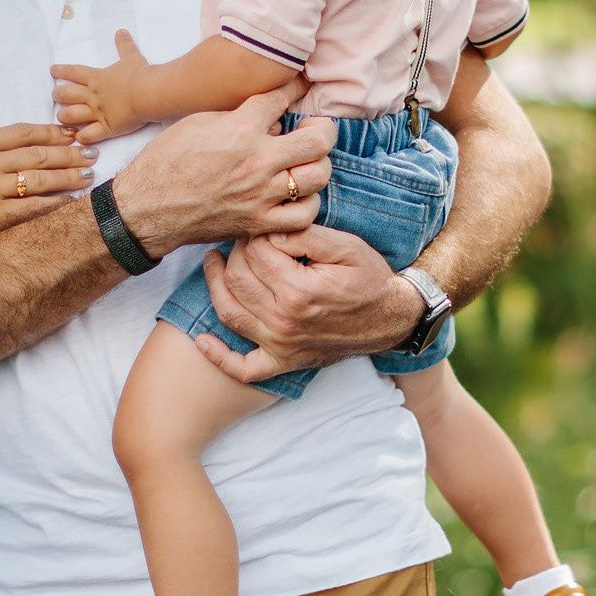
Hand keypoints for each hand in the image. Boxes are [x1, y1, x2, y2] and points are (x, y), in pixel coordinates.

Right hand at [0, 114, 90, 261]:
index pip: (22, 132)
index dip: (51, 131)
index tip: (71, 132)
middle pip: (38, 154)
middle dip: (70, 152)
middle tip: (92, 152)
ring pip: (40, 179)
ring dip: (69, 176)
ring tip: (89, 175)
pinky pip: (31, 208)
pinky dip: (53, 204)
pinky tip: (70, 202)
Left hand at [50, 29, 149, 142]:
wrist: (149, 92)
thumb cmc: (140, 73)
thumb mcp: (132, 56)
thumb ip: (124, 45)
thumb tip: (121, 31)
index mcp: (97, 78)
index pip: (74, 72)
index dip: (61, 70)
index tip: (52, 70)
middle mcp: (93, 95)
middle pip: (66, 94)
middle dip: (58, 95)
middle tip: (56, 95)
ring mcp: (98, 112)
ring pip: (71, 116)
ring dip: (65, 117)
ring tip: (62, 117)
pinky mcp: (107, 128)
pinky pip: (89, 135)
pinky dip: (82, 137)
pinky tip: (78, 138)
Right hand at [110, 84, 333, 255]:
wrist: (146, 208)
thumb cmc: (165, 162)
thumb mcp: (197, 122)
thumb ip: (238, 116)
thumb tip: (270, 120)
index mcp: (240, 129)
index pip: (283, 98)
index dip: (293, 87)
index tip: (297, 87)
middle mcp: (257, 161)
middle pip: (319, 139)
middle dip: (323, 129)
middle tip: (312, 130)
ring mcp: (261, 195)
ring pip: (319, 176)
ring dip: (317, 165)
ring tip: (304, 163)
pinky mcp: (258, 223)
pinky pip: (304, 215)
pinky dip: (306, 203)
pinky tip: (295, 195)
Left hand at [189, 225, 419, 382]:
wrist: (391, 320)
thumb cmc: (370, 280)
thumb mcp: (348, 247)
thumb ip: (308, 236)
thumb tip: (271, 231)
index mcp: (299, 291)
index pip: (255, 254)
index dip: (253, 234)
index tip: (261, 226)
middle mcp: (284, 321)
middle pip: (237, 280)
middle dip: (234, 253)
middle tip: (241, 239)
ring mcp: (281, 345)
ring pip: (229, 313)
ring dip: (214, 286)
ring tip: (213, 263)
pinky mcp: (283, 361)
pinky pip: (243, 368)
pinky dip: (219, 357)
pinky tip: (203, 341)